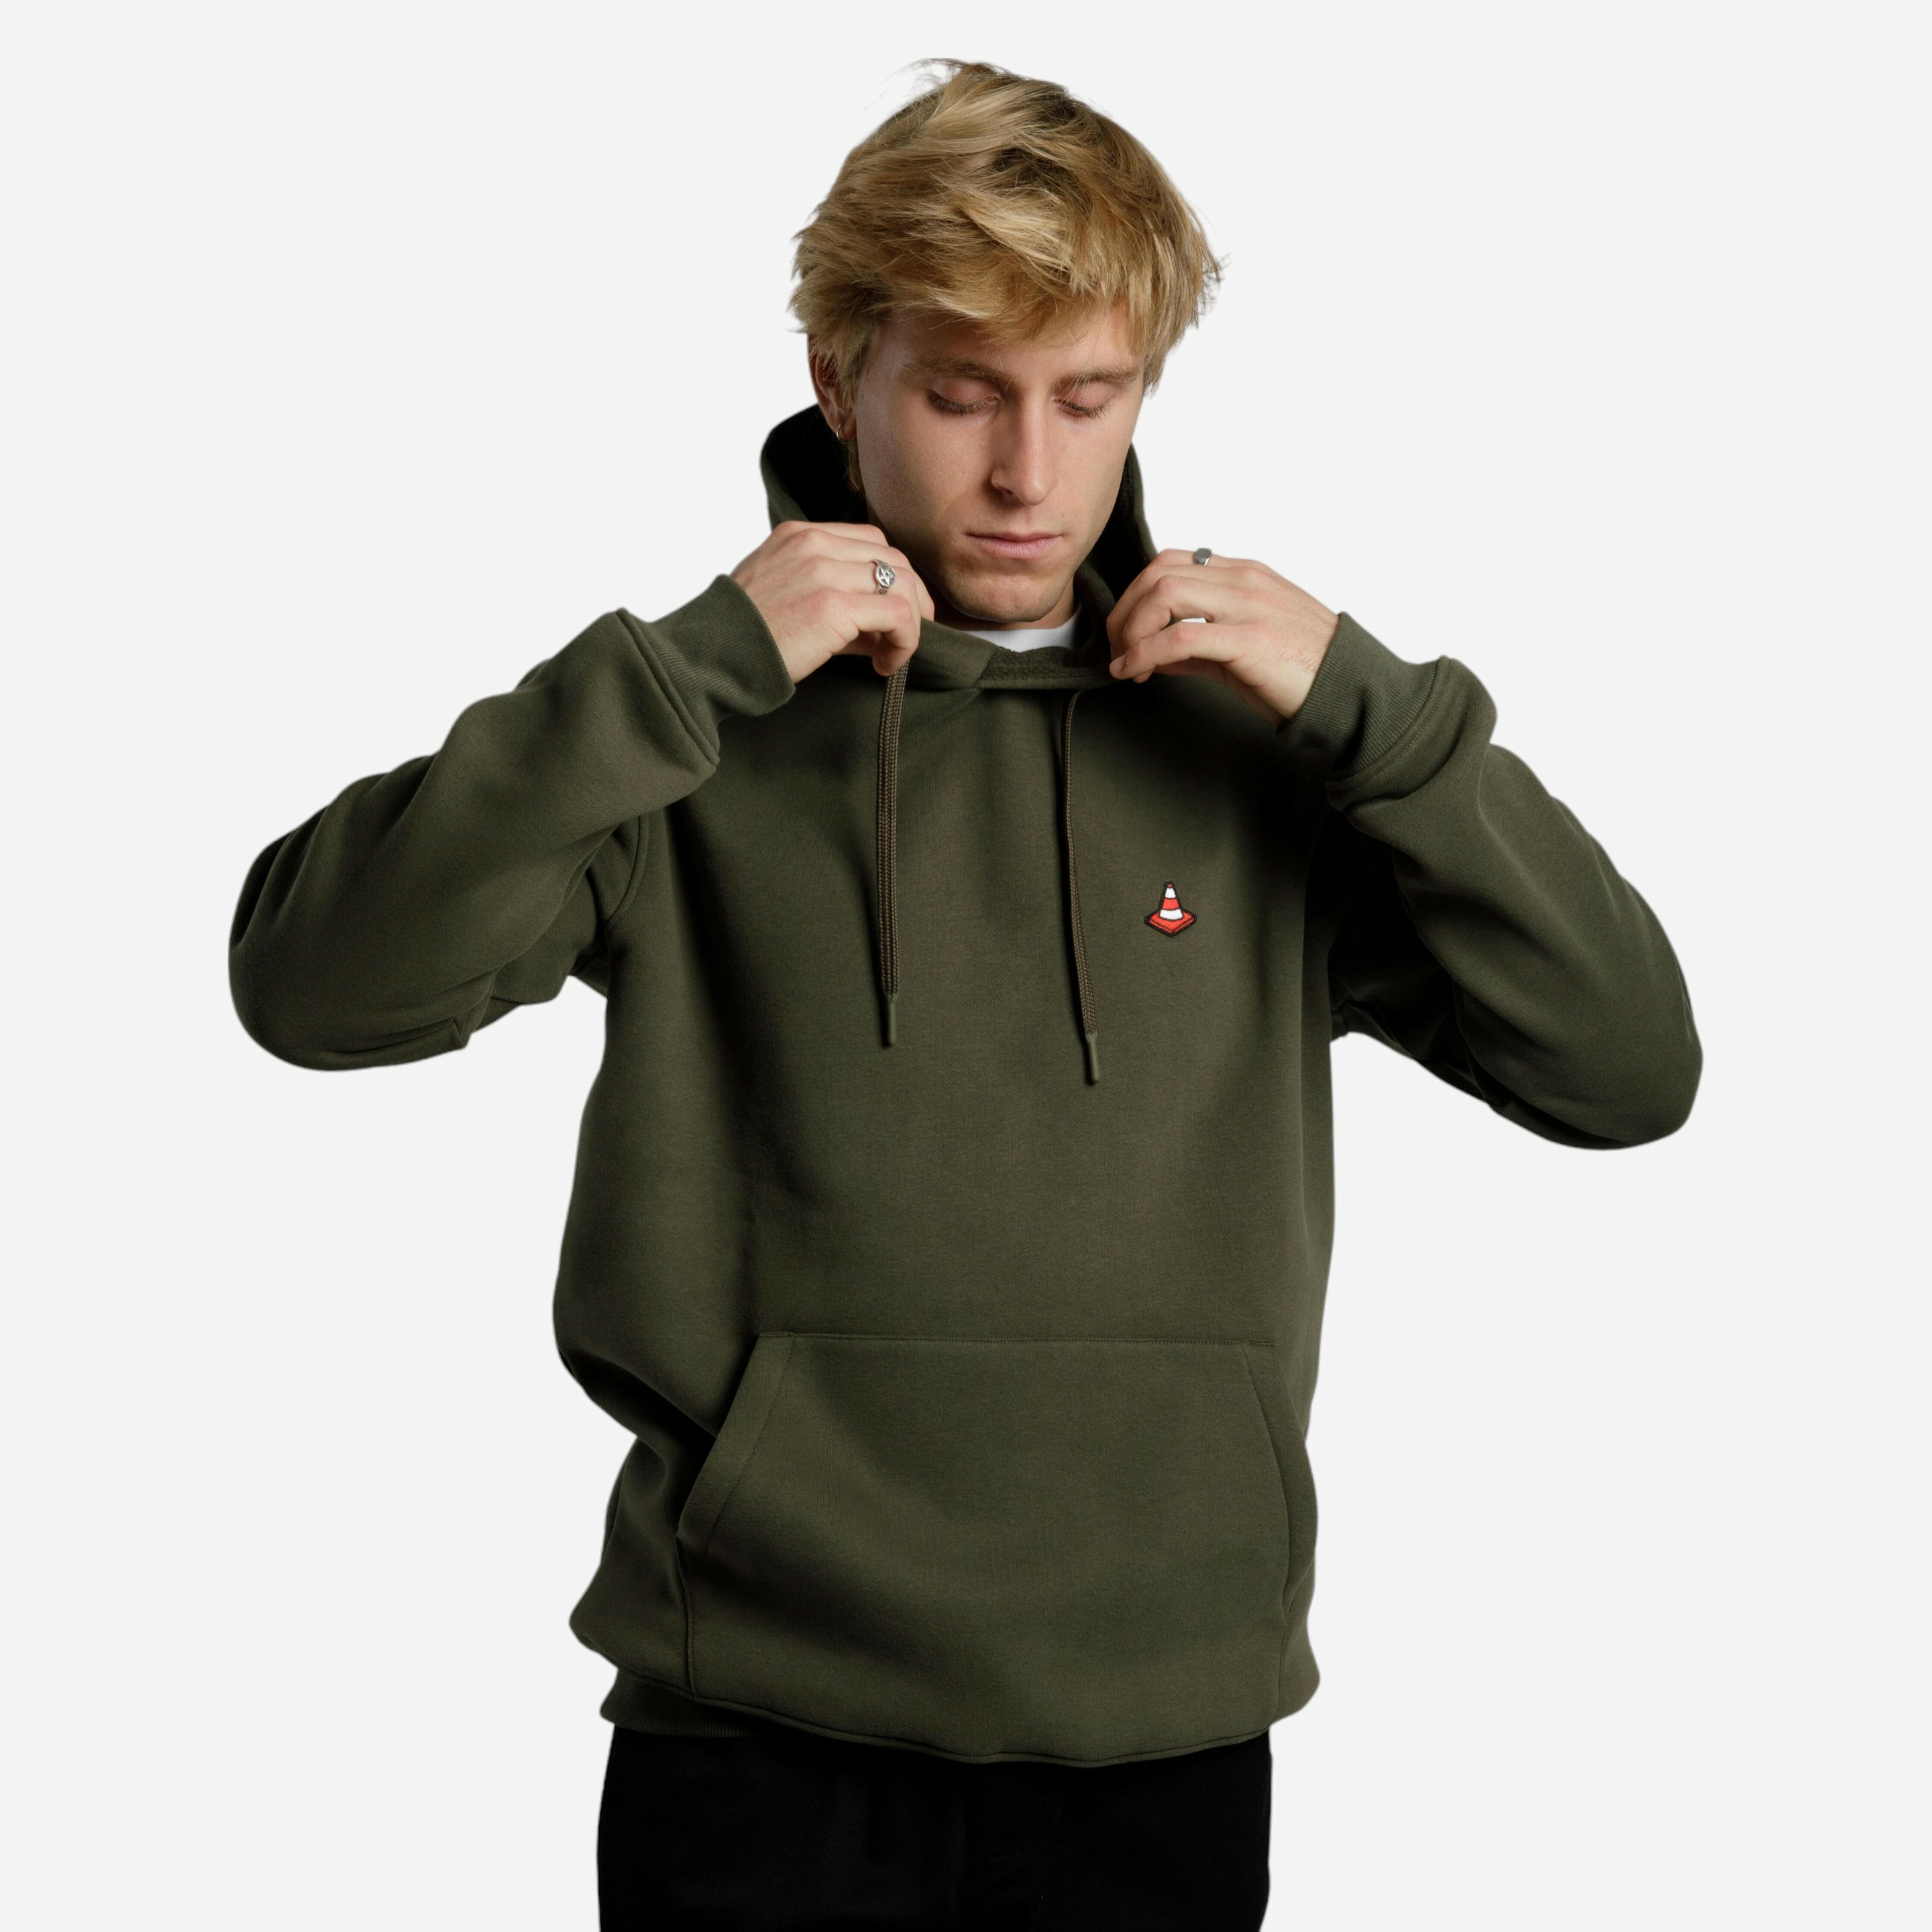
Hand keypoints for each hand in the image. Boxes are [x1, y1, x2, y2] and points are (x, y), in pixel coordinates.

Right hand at [731, 521, 934, 683]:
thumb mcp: (782, 596)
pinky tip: (885, 664)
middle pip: (894, 558)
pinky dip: (905, 641)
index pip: (870, 541)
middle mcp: (813, 543)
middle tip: (903, 637)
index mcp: (799, 535)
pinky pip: (898, 614)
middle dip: (910, 599)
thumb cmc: (743, 637)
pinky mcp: (833, 605)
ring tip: (893, 654)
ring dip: (911, 623)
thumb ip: (829, 596)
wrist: (710, 658)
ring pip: (903, 583)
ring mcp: (824, 570)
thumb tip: (880, 628)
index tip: (887, 615)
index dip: (890, 578)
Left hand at [1105, 550, 1339, 723]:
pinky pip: (1180, 636)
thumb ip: (1197, 645)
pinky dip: (1146, 653)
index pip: (1173, 563)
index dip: (1138, 595)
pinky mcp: (1249, 639)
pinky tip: (1137, 671)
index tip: (1129, 634)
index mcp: (1244, 575)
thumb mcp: (1243, 647)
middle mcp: (1244, 581)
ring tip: (1127, 662)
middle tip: (1117, 649)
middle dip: (1125, 611)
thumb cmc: (1302, 670)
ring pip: (1164, 594)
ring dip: (1132, 630)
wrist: (1350, 689)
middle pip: (1159, 572)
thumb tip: (1151, 654)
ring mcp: (1248, 606)